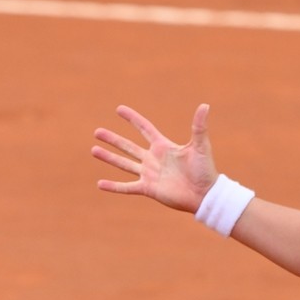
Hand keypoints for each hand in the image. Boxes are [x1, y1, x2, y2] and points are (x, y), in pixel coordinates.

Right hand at [92, 104, 217, 212]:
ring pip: (124, 164)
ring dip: (109, 157)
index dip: (132, 118)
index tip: (119, 109)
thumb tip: (205, 105)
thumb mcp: (200, 146)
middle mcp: (153, 159)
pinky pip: (127, 187)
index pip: (144, 128)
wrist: (205, 195)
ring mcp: (149, 174)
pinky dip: (113, 187)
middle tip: (97, 132)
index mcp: (163, 147)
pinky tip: (99, 184)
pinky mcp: (148, 189)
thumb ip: (199, 126)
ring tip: (94, 150)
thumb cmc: (205, 170)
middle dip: (113, 139)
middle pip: (128, 146)